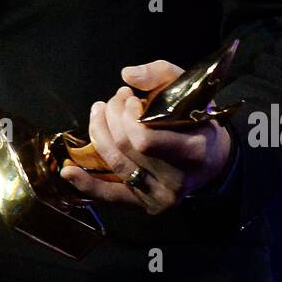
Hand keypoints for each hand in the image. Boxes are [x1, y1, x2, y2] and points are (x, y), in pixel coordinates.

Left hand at [60, 59, 233, 214]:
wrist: (212, 159)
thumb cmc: (197, 120)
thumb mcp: (188, 90)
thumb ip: (160, 74)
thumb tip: (126, 75)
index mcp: (192, 151)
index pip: (144, 139)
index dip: (129, 116)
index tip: (132, 99)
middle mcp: (176, 180)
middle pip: (124, 147)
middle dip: (112, 115)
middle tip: (117, 98)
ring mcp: (160, 196)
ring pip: (115, 163)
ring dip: (98, 132)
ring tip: (100, 112)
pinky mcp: (146, 206)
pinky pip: (111, 197)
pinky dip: (87, 184)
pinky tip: (68, 172)